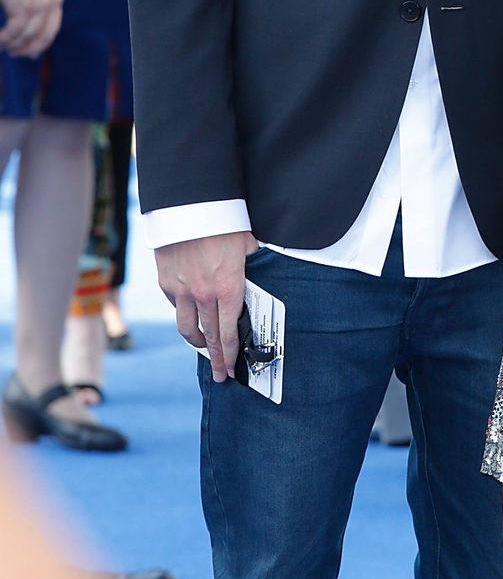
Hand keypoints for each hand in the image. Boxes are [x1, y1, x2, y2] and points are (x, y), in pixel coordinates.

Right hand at [0, 0, 62, 55]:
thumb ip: (39, 6)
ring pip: (26, 36)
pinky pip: (13, 31)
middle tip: (15, 53)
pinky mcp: (23, 7)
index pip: (53, 28)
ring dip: (13, 44)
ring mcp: (38, 6)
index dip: (41, 44)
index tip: (30, 53)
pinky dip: (4, 39)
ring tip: (3, 46)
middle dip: (28, 49)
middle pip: (43, 36)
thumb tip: (32, 34)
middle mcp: (52, 3)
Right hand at [155, 230, 259, 380]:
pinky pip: (174, 305)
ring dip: (196, 341)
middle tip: (220, 374)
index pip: (228, 332)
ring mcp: (181, 289)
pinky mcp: (165, 280)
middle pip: (208, 336)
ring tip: (203, 348)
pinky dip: (183, 313)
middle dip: (216, 359)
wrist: (190, 203)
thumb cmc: (224, 221)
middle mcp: (203, 294)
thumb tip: (260, 278)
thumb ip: (253, 266)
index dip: (230, 354)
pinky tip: (189, 315)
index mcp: (228, 287)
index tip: (232, 370)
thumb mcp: (248, 244)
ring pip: (187, 327)